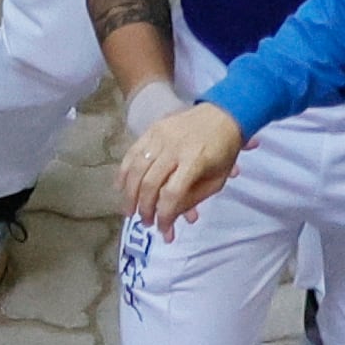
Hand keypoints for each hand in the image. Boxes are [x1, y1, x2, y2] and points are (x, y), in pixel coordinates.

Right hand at [118, 101, 244, 238]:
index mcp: (195, 161)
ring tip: (129, 211)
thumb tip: (172, 217)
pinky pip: (131, 153)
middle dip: (145, 208)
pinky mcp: (150, 130)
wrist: (221, 115)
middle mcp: (173, 148)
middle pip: (150, 183)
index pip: (172, 193)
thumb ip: (193, 198)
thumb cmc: (224, 151)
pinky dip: (123, 172)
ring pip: (136, 169)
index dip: (165, 215)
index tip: (163, 230)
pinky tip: (120, 187)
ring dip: (129, 193)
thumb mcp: (217, 180)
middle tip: (145, 223)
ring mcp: (159, 137)